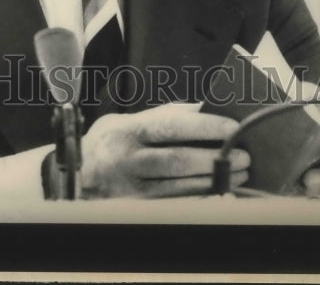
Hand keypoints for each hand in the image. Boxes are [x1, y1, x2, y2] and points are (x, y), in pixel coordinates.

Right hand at [80, 103, 248, 198]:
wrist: (75, 176)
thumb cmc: (109, 142)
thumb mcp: (127, 121)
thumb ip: (162, 116)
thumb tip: (203, 110)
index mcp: (128, 131)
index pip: (172, 126)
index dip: (205, 127)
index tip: (232, 127)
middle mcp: (128, 160)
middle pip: (180, 161)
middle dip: (216, 159)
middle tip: (244, 156)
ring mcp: (131, 189)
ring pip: (181, 187)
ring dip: (215, 181)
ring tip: (239, 174)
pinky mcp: (137, 209)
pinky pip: (176, 205)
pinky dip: (201, 199)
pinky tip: (219, 192)